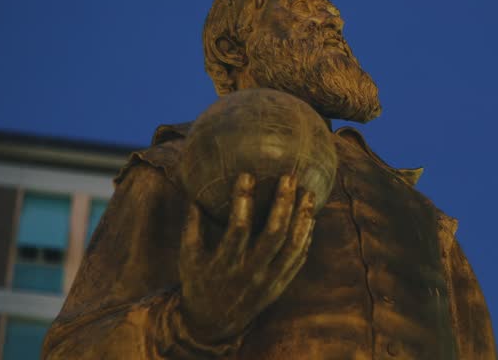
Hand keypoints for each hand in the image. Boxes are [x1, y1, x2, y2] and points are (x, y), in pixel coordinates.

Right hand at [177, 173, 315, 343]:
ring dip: (303, 218)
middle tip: (290, 177)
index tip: (247, 174)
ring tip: (309, 193)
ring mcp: (269, 280)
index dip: (243, 201)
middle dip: (283, 204)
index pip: (238, 228)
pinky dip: (306, 238)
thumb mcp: (187, 258)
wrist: (214, 323)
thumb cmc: (199, 282)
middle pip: (274, 235)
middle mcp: (250, 272)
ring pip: (293, 247)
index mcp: (225, 264)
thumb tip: (196, 192)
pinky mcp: (280, 285)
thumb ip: (191, 226)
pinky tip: (310, 217)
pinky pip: (298, 260)